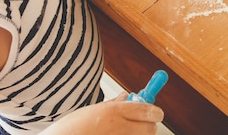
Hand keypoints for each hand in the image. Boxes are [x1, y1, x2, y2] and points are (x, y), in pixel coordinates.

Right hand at [41, 92, 163, 134]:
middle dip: (149, 125)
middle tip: (144, 124)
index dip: (155, 111)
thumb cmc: (72, 128)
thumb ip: (114, 103)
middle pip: (150, 128)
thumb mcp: (93, 110)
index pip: (147, 110)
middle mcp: (118, 128)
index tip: (156, 112)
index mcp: (114, 112)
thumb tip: (128, 96)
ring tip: (122, 132)